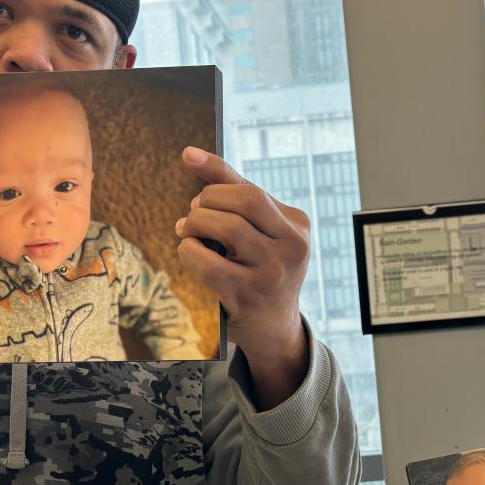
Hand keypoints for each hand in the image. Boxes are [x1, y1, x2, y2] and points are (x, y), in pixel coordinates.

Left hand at [176, 147, 309, 406]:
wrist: (274, 329)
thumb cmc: (259, 271)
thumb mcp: (257, 233)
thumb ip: (230, 193)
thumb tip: (189, 154)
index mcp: (297, 226)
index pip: (251, 190)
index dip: (216, 178)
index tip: (191, 173)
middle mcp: (293, 247)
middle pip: (245, 201)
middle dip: (208, 201)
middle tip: (193, 214)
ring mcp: (273, 271)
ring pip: (227, 226)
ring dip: (196, 224)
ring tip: (187, 231)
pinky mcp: (249, 294)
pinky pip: (209, 262)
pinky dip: (190, 252)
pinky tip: (189, 253)